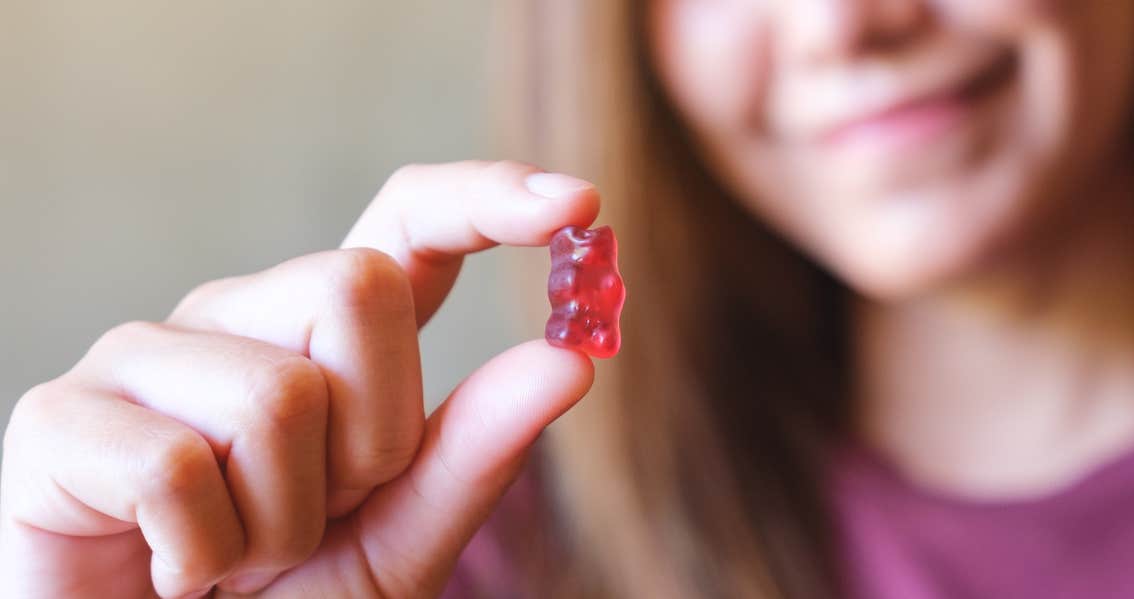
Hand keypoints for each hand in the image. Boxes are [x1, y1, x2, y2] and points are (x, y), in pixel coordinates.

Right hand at [0, 161, 599, 597]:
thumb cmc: (280, 598)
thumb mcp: (400, 539)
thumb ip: (474, 455)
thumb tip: (569, 363)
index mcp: (325, 336)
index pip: (407, 223)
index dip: (486, 198)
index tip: (580, 206)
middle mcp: (238, 317)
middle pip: (358, 288)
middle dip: (373, 435)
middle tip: (322, 510)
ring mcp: (143, 356)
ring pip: (279, 394)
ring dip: (285, 519)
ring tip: (240, 553)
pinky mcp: (59, 419)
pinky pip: (177, 469)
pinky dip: (202, 555)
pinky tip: (175, 572)